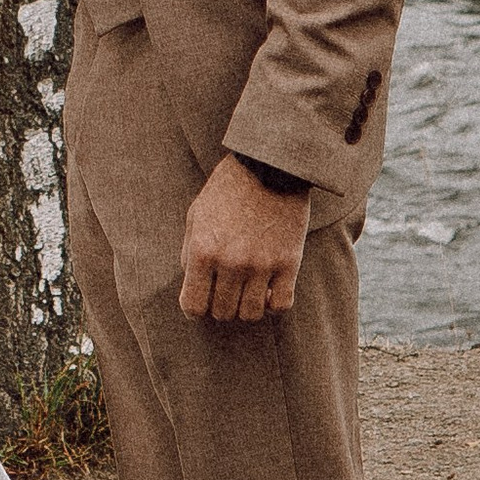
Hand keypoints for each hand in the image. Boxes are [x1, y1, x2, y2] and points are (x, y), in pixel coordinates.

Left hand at [178, 154, 308, 323]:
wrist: (269, 165)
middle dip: (219, 307)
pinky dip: (274, 305)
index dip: (194, 309)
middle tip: (225, 293)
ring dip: (246, 308)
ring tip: (246, 293)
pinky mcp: (289, 262)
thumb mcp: (196, 214)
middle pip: (222, 313)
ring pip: (251, 314)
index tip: (200, 303)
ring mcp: (262, 265)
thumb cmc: (228, 188)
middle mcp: (231, 263)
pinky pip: (281, 305)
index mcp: (204, 251)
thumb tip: (192, 283)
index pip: (193, 306)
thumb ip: (190, 252)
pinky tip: (269, 292)